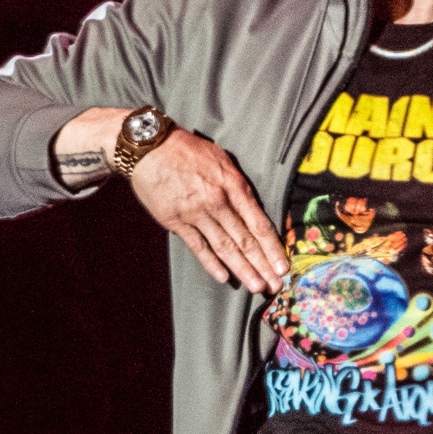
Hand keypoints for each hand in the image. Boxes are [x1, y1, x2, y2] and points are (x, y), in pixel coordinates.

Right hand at [128, 130, 288, 293]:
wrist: (149, 147)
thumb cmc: (188, 150)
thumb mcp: (222, 160)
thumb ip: (238, 186)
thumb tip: (251, 210)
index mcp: (234, 186)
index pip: (259, 224)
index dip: (272, 248)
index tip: (283, 266)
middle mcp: (218, 203)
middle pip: (245, 241)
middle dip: (263, 266)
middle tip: (276, 286)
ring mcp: (197, 214)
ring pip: (225, 248)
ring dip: (243, 270)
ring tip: (256, 287)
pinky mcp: (176, 221)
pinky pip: (198, 246)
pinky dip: (212, 263)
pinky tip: (224, 277)